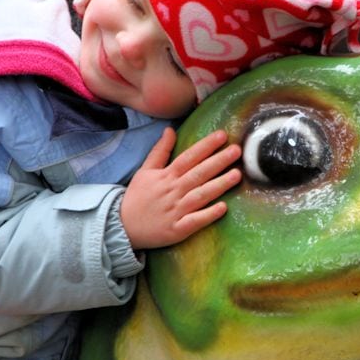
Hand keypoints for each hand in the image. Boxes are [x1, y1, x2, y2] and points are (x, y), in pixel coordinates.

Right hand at [121, 128, 240, 249]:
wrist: (122, 227)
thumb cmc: (137, 197)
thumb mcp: (145, 171)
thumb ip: (160, 151)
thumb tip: (170, 129)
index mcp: (166, 176)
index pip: (189, 157)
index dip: (206, 146)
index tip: (222, 135)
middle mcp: (173, 191)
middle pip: (198, 173)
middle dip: (218, 161)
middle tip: (237, 151)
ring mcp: (176, 211)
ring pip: (200, 195)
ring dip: (219, 185)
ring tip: (237, 175)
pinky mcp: (177, 229)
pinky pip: (195, 221)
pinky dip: (208, 214)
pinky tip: (224, 207)